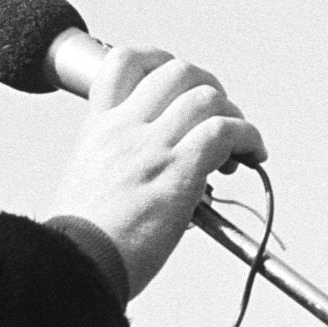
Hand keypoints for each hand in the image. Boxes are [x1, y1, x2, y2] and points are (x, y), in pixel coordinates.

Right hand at [50, 43, 265, 296]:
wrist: (74, 267)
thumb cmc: (83, 242)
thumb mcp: (89, 183)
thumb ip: (122, 163)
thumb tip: (165, 168)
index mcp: (99, 129)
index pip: (123, 63)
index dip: (159, 59)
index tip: (179, 83)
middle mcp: (124, 128)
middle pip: (177, 72)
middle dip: (208, 88)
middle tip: (218, 117)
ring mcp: (151, 147)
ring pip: (206, 98)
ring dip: (233, 116)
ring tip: (238, 146)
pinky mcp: (177, 171)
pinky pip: (225, 131)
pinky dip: (249, 138)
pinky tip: (253, 155)